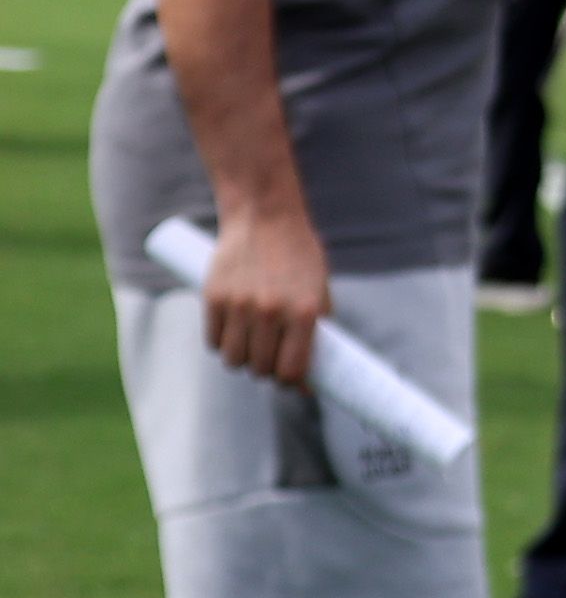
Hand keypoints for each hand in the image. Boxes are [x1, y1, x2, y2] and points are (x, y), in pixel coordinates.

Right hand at [201, 203, 328, 386]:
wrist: (265, 215)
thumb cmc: (299, 253)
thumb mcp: (320, 286)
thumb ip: (316, 325)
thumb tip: (314, 369)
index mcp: (305, 309)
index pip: (293, 369)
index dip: (294, 382)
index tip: (296, 382)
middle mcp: (271, 311)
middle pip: (260, 368)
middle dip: (267, 371)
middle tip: (272, 361)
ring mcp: (239, 305)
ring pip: (233, 360)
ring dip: (243, 360)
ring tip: (252, 346)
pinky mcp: (213, 298)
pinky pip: (213, 342)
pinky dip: (223, 344)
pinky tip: (234, 333)